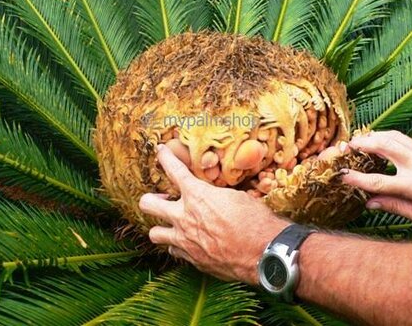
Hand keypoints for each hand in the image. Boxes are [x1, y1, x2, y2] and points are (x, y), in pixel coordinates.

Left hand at [139, 144, 289, 284]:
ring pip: (154, 233)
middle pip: (147, 204)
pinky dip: (178, 245)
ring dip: (161, 227)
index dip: (164, 157)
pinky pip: (174, 251)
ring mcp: (185, 240)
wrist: (264, 253)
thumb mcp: (237, 197)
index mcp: (197, 195)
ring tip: (170, 224)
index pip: (173, 170)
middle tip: (161, 198)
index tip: (160, 151)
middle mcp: (184, 217)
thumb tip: (214, 196)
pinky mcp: (192, 259)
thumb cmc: (256, 221)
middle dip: (150, 198)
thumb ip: (216, 195)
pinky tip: (188, 242)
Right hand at [341, 130, 411, 227]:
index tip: (341, 176)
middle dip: (361, 145)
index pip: (379, 181)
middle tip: (345, 148)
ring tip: (357, 142)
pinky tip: (377, 141)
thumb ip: (396, 207)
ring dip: (371, 136)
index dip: (357, 179)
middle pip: (383, 146)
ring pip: (392, 136)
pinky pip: (401, 137)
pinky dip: (385, 136)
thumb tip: (370, 202)